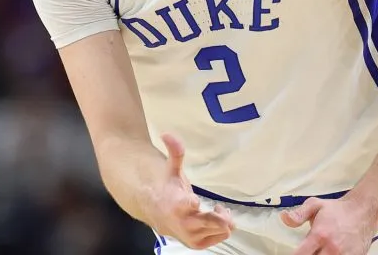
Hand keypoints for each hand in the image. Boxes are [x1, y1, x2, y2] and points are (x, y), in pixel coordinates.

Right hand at [151, 133, 234, 248]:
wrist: (156, 212)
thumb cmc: (167, 189)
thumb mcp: (171, 169)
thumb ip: (175, 152)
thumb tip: (168, 134)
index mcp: (174, 203)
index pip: (183, 206)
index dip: (189, 204)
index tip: (195, 202)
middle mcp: (181, 222)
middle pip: (205, 224)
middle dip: (217, 218)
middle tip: (221, 209)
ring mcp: (188, 235)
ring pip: (214, 232)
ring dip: (221, 221)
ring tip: (219, 211)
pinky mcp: (194, 242)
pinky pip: (214, 239)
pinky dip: (220, 230)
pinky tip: (217, 218)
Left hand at [281, 196, 377, 254]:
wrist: (364, 210)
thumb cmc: (338, 209)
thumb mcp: (315, 205)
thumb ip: (298, 214)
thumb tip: (283, 218)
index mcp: (320, 235)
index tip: (295, 254)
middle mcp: (332, 248)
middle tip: (308, 251)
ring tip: (319, 252)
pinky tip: (328, 254)